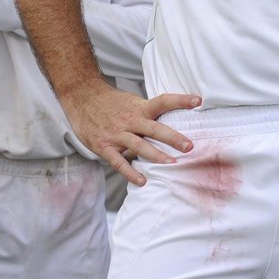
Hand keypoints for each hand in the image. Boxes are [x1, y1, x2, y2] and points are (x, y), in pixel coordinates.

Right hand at [60, 79, 201, 185]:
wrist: (81, 97)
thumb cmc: (111, 102)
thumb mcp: (131, 101)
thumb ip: (149, 112)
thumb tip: (172, 120)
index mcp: (139, 107)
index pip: (163, 101)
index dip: (180, 100)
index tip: (198, 101)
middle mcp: (130, 120)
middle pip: (154, 129)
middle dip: (173, 138)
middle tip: (189, 146)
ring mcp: (117, 134)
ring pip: (139, 146)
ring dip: (156, 155)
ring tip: (172, 163)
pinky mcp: (104, 147)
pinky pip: (119, 162)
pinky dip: (131, 173)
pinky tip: (143, 181)